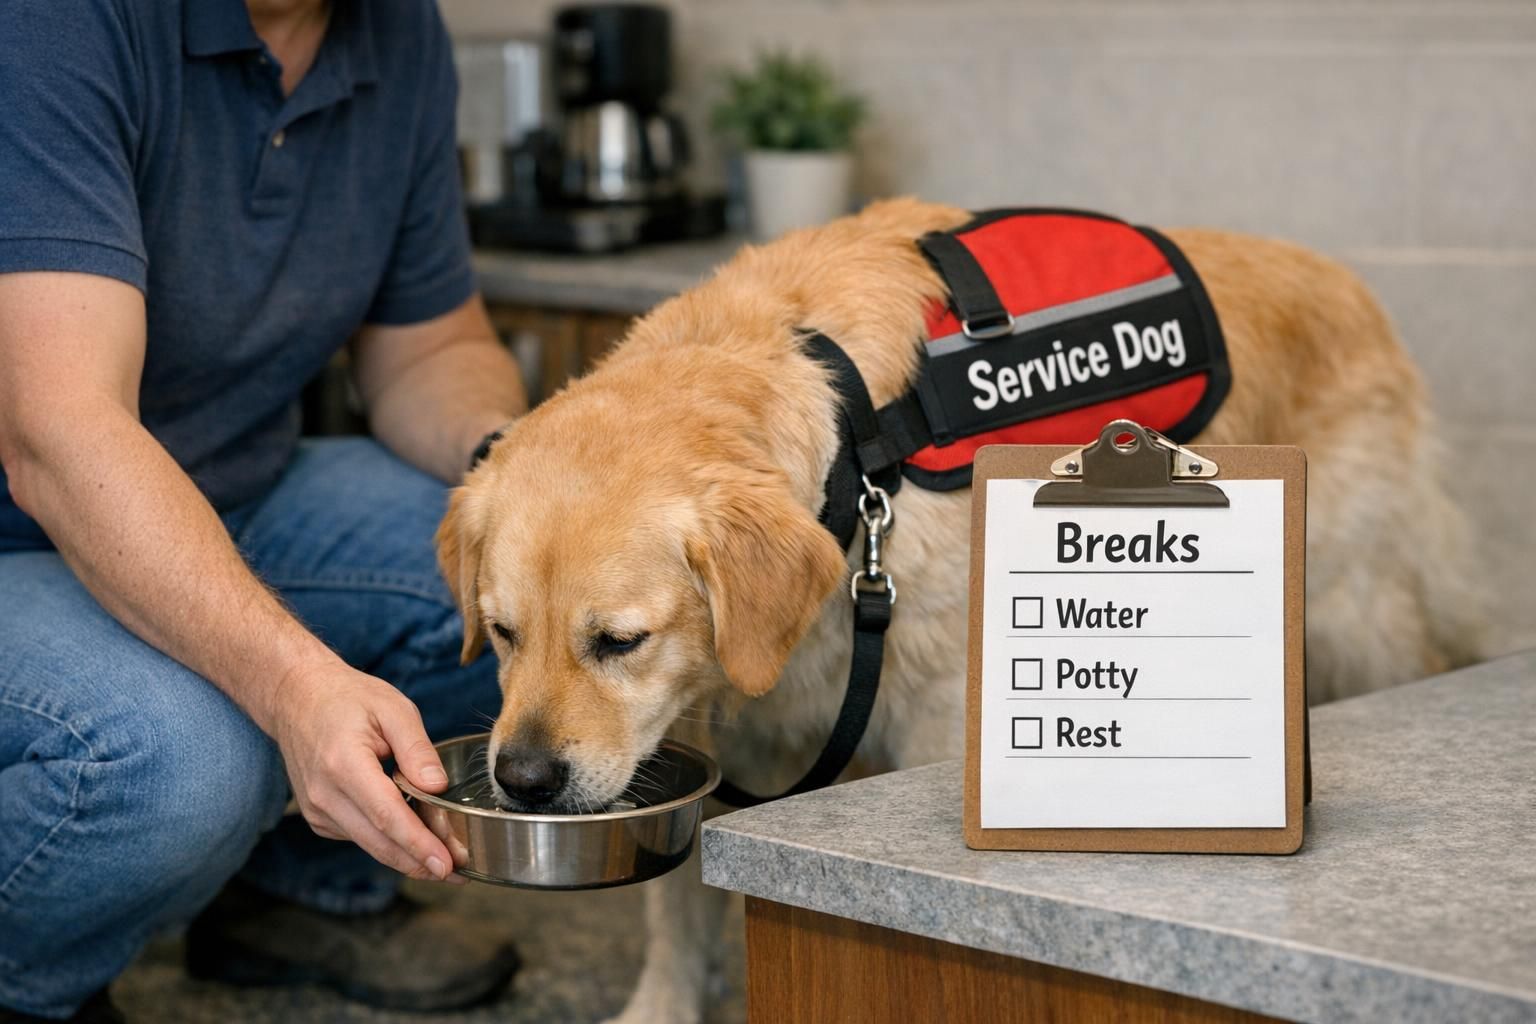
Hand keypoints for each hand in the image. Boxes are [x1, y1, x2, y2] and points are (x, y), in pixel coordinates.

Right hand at [272, 660, 465, 883]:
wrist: (297, 699)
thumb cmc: (349, 698)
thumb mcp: (393, 708)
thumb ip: (418, 749)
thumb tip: (438, 787)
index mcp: (343, 764)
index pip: (386, 814)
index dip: (418, 843)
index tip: (446, 864)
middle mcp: (325, 795)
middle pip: (379, 841)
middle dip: (420, 862)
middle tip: (461, 873)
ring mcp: (317, 810)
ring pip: (371, 845)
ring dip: (409, 857)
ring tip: (449, 861)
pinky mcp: (319, 818)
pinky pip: (361, 837)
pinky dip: (389, 841)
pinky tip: (416, 837)